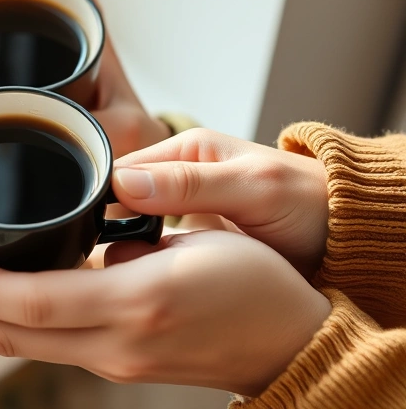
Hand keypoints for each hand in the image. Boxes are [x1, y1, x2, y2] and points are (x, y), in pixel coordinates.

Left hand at [0, 215, 330, 395]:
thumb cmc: (255, 285)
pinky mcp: (117, 363)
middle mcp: (113, 344)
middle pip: (9, 335)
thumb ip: (130, 243)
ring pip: (23, 344)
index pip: (30, 303)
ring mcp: (112, 360)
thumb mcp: (194, 244)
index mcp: (132, 305)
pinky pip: (48, 345)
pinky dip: (10, 321)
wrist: (293, 343)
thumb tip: (87, 242)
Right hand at [112, 128, 329, 277]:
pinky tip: (134, 283)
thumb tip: (124, 184)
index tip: (85, 229)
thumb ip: (191, 185)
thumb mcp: (254, 189)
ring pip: (126, 230)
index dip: (97, 199)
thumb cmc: (311, 207)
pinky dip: (140, 267)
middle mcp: (174, 178)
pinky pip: (148, 253)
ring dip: (121, 252)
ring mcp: (179, 214)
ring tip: (113, 275)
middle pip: (115, 202)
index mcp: (184, 151)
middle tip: (95, 258)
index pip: (117, 170)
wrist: (349, 242)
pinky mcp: (187, 244)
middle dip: (103, 229)